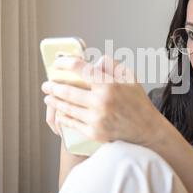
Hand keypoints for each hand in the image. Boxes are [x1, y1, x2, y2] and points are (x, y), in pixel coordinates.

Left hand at [41, 55, 165, 146]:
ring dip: (54, 101)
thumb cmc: (138, 103)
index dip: (65, 63)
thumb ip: (112, 65)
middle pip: (68, 91)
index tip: (57, 63)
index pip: (80, 68)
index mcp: (109, 85)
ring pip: (67, 108)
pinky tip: (59, 113)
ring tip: (48, 97)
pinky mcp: (94, 132)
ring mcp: (96, 118)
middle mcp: (100, 101)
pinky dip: (63, 117)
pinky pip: (72, 123)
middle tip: (46, 84)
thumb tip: (94, 60)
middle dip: (53, 86)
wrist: (146, 130)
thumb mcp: (130, 78)